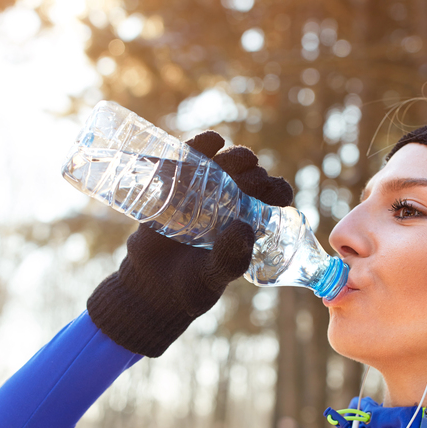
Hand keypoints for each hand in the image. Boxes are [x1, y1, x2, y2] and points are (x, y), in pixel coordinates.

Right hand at [86, 130, 292, 356]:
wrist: (150, 286)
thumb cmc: (190, 286)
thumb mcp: (212, 278)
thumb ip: (229, 259)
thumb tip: (243, 227)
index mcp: (250, 222)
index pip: (274, 197)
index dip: (276, 190)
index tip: (271, 194)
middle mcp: (231, 202)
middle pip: (252, 174)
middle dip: (254, 172)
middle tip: (248, 182)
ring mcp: (204, 191)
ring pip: (226, 161)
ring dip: (234, 156)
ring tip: (229, 163)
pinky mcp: (176, 184)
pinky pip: (190, 157)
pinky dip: (200, 145)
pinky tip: (211, 141)